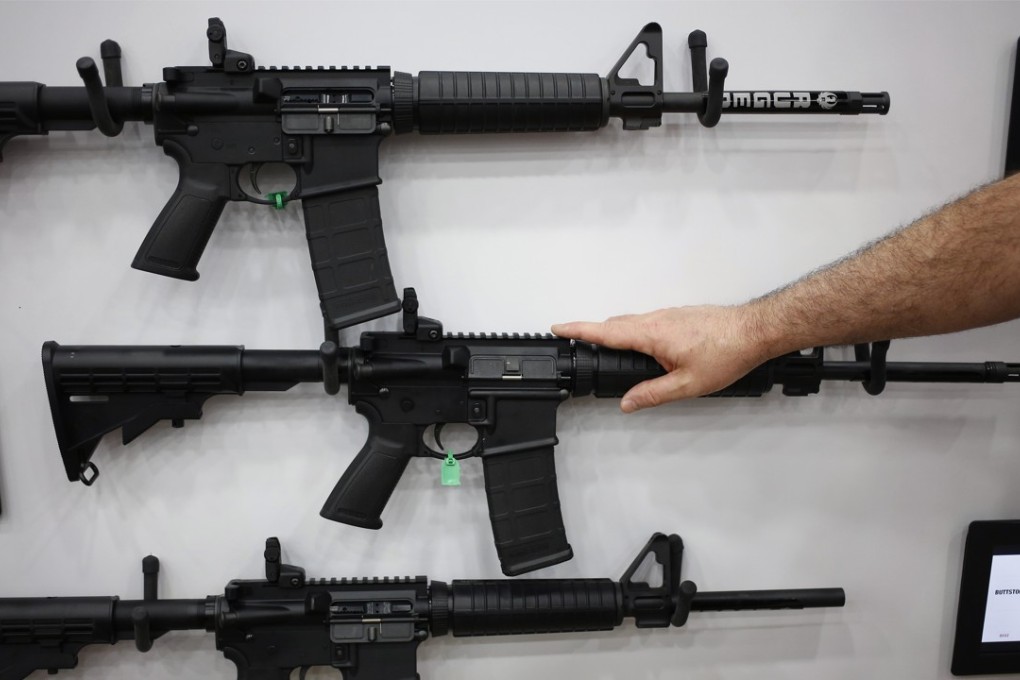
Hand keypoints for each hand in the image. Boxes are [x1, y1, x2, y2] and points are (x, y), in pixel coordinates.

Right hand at [552, 305, 770, 411]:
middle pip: (616, 324)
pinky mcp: (680, 315)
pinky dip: (636, 331)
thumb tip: (628, 402)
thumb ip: (653, 394)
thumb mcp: (687, 384)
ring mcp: (669, 314)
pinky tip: (646, 347)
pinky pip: (648, 320)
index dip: (578, 329)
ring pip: (633, 322)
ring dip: (617, 333)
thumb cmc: (727, 353)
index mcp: (652, 334)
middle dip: (595, 333)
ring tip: (611, 351)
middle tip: (579, 344)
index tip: (557, 328)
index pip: (605, 331)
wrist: (755, 330)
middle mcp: (657, 319)